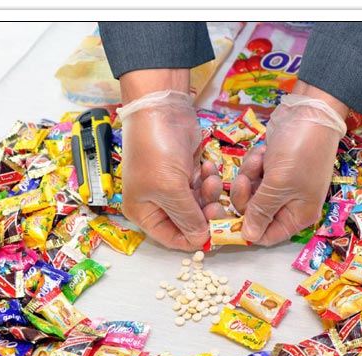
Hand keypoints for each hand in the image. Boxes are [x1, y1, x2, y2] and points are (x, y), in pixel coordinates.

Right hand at [118, 73, 221, 250]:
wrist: (161, 109)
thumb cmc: (156, 150)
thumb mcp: (171, 189)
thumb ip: (188, 218)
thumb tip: (200, 240)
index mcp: (143, 212)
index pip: (172, 238)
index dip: (193, 238)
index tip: (215, 233)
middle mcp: (156, 203)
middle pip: (188, 222)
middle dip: (204, 215)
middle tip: (217, 207)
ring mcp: (172, 187)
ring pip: (198, 205)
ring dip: (208, 195)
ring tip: (210, 178)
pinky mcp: (185, 172)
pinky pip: (202, 187)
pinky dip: (207, 180)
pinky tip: (207, 167)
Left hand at [231, 83, 348, 245]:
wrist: (308, 112)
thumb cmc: (300, 151)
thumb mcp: (278, 184)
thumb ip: (261, 211)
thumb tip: (249, 237)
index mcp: (298, 216)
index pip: (267, 236)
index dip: (248, 229)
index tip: (229, 218)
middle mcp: (290, 205)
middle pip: (253, 214)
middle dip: (246, 196)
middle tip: (246, 179)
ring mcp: (280, 186)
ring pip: (250, 193)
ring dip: (249, 176)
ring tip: (260, 159)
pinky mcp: (271, 169)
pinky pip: (252, 176)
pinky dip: (254, 164)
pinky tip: (264, 151)